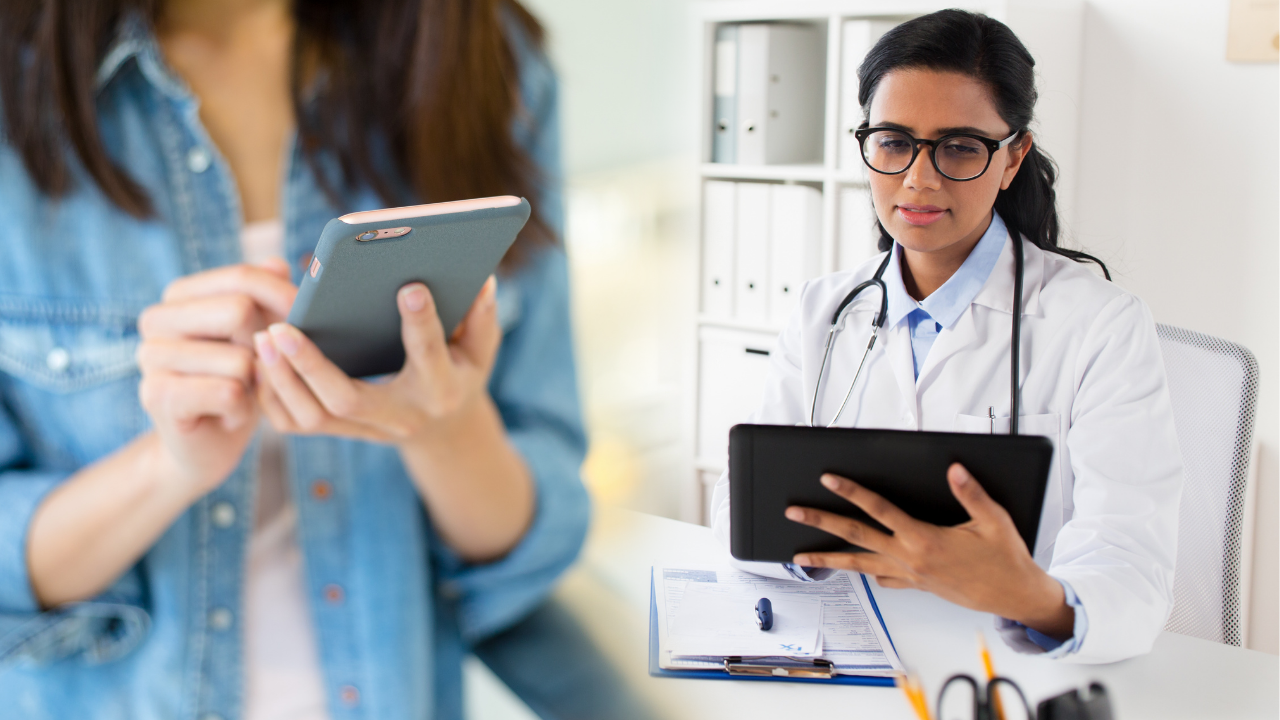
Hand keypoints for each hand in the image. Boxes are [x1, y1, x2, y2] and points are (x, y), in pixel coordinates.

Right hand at [136, 260, 296, 495]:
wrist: (209, 444)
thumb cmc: (239, 382)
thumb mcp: (261, 335)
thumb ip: (268, 296)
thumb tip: (279, 265)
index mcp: (179, 296)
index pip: (242, 277)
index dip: (282, 300)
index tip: (294, 323)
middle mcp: (155, 319)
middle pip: (239, 310)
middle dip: (266, 346)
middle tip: (257, 369)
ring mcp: (150, 357)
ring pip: (240, 359)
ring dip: (254, 384)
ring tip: (238, 393)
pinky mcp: (157, 396)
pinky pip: (229, 392)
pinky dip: (242, 409)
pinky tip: (228, 413)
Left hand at [253, 277, 500, 443]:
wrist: (443, 431)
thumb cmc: (459, 374)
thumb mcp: (481, 350)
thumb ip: (482, 317)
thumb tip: (482, 279)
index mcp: (441, 389)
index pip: (429, 355)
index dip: (421, 322)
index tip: (408, 286)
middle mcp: (401, 416)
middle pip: (347, 398)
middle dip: (311, 364)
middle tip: (281, 327)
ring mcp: (368, 429)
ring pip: (313, 417)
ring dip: (282, 380)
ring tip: (262, 338)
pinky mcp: (342, 431)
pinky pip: (296, 424)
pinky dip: (272, 396)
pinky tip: (260, 361)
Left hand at [785, 464, 1073, 639]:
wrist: (1014, 596)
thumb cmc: (1005, 559)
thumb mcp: (993, 520)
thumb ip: (970, 493)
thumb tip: (953, 469)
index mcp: (924, 539)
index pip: (879, 509)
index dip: (852, 492)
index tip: (829, 479)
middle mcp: (909, 558)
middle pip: (855, 537)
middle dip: (822, 522)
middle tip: (794, 512)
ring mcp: (909, 575)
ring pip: (859, 565)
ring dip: (827, 559)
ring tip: (801, 556)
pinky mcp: (915, 585)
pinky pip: (880, 577)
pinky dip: (863, 572)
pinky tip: (850, 569)